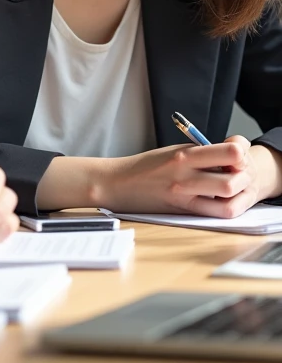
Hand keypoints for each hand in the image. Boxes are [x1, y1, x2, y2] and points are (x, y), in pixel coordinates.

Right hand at [96, 136, 269, 217]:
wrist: (117, 183)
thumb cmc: (145, 166)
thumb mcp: (173, 152)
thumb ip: (200, 154)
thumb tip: (232, 156)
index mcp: (185, 153)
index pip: (231, 151)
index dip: (241, 151)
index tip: (238, 152)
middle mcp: (187, 173)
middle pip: (234, 176)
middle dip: (243, 175)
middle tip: (237, 173)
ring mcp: (185, 194)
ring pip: (227, 195)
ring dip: (235, 191)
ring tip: (228, 187)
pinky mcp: (183, 210)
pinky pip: (215, 211)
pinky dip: (224, 205)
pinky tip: (218, 199)